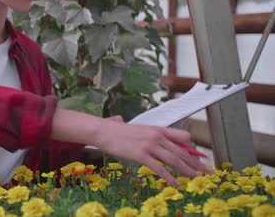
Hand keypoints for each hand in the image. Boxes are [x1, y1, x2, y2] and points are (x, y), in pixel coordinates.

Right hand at [93, 119, 212, 185]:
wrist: (104, 131)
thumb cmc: (118, 132)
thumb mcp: (139, 130)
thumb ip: (149, 134)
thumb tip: (151, 136)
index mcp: (158, 129)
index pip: (183, 137)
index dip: (192, 148)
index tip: (199, 157)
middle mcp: (157, 136)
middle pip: (182, 151)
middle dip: (196, 163)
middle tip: (207, 171)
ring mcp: (149, 145)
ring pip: (174, 160)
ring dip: (187, 170)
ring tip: (196, 178)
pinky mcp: (140, 155)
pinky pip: (159, 168)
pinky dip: (170, 177)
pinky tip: (176, 183)